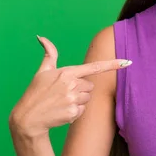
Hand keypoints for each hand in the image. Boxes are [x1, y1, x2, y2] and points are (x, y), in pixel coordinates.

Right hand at [9, 35, 131, 137]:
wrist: (28, 119)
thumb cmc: (35, 93)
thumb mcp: (42, 72)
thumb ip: (49, 54)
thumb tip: (41, 37)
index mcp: (66, 72)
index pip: (94, 67)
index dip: (113, 64)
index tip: (127, 62)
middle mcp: (72, 84)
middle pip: (90, 86)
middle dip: (80, 90)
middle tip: (63, 94)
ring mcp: (73, 99)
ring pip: (88, 98)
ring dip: (78, 101)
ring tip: (61, 102)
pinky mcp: (74, 112)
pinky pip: (83, 110)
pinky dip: (75, 112)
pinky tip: (62, 112)